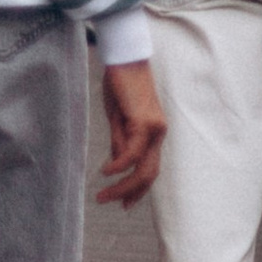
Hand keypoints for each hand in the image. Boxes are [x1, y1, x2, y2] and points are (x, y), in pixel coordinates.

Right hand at [97, 60, 165, 205]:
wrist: (124, 58)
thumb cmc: (120, 83)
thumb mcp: (117, 117)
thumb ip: (120, 139)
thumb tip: (117, 163)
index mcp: (153, 133)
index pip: (149, 169)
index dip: (137, 189)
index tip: (123, 203)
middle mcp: (158, 134)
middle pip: (148, 174)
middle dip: (129, 193)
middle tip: (108, 202)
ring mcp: (153, 129)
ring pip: (142, 167)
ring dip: (122, 185)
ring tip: (103, 194)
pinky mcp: (143, 121)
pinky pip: (132, 151)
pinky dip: (120, 165)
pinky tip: (106, 172)